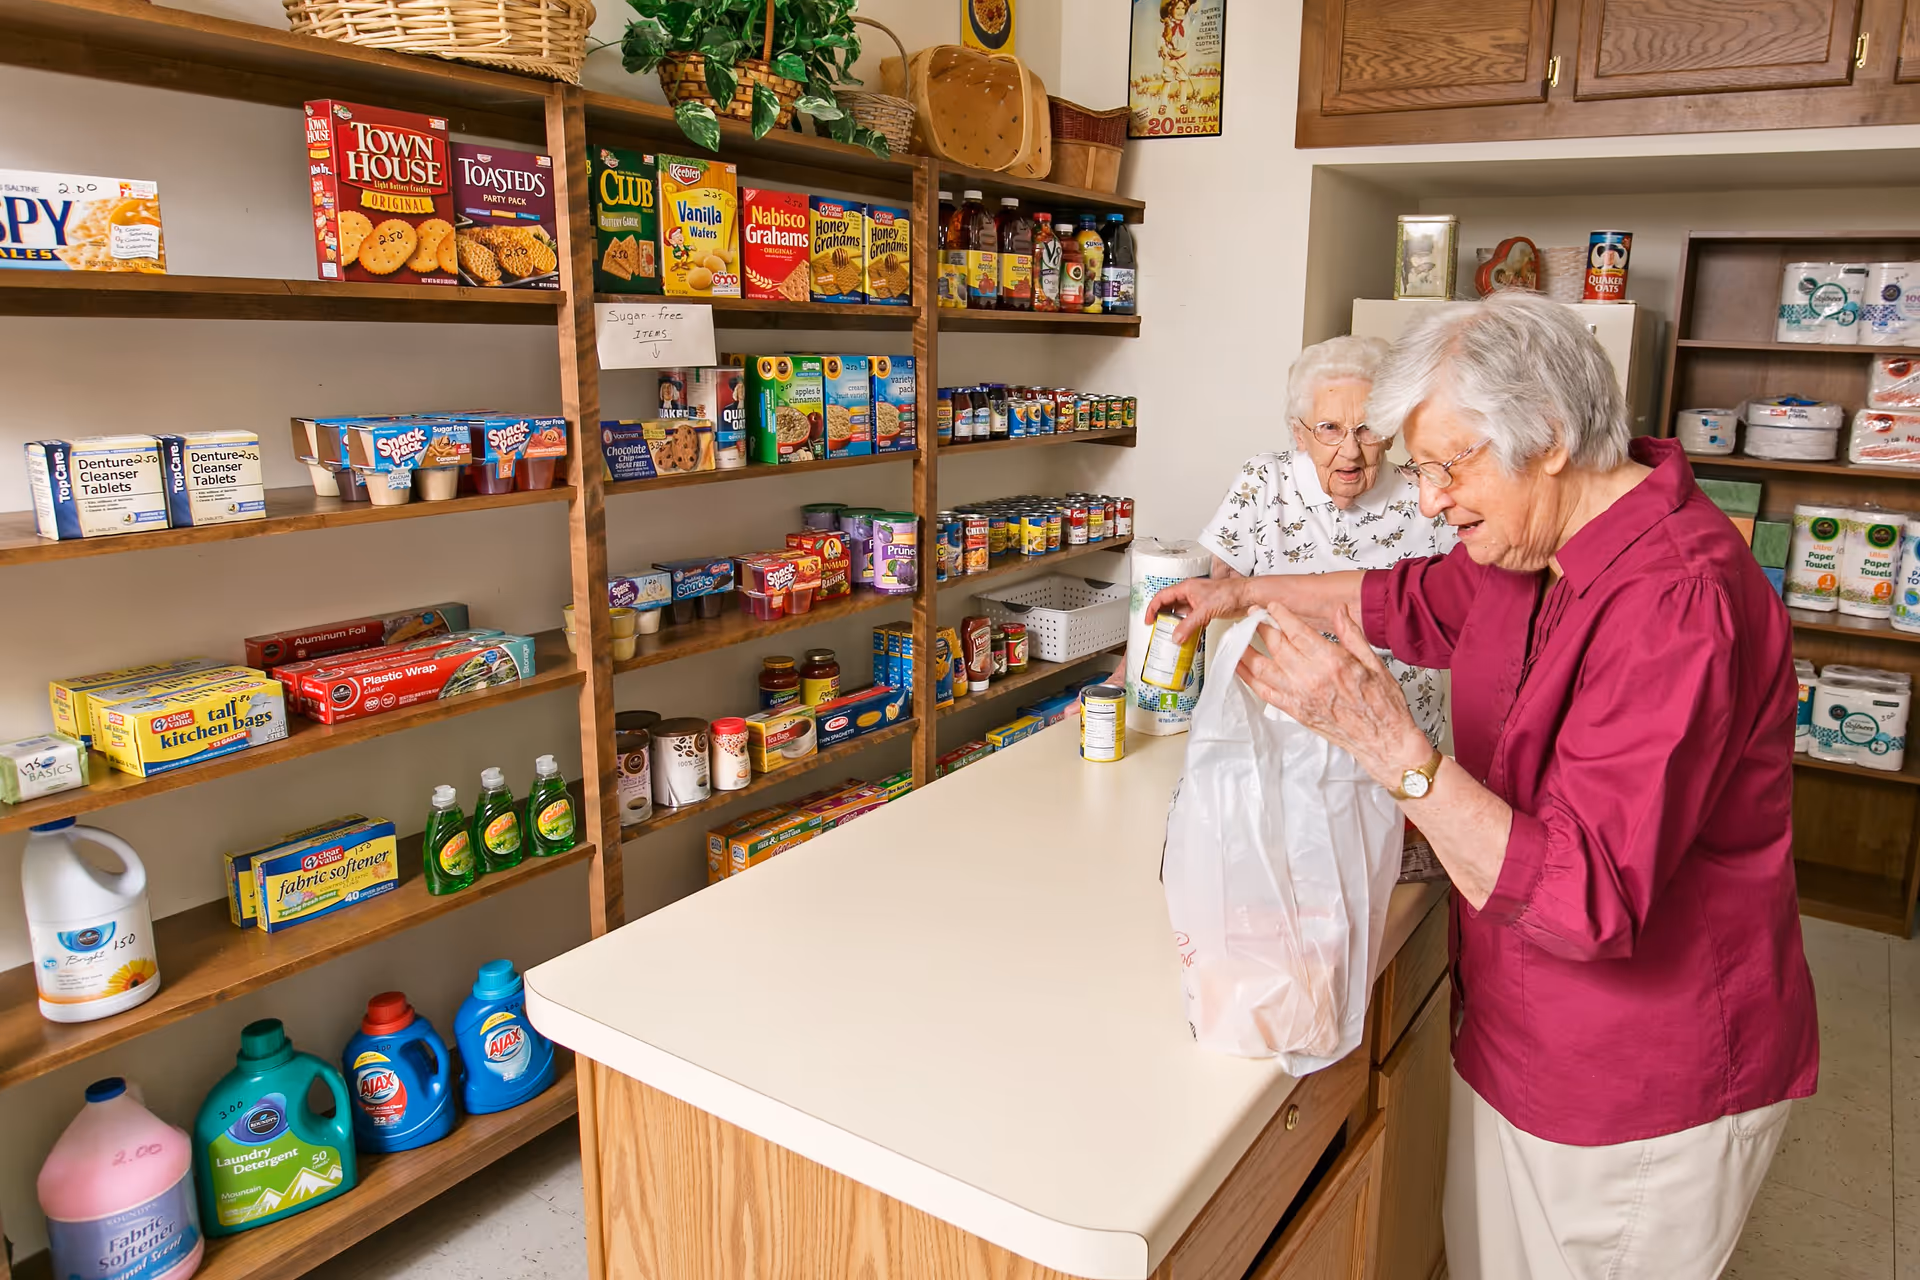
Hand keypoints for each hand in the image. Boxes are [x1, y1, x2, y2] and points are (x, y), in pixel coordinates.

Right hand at [1144, 576, 1246, 642]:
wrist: (1246, 596)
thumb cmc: (1229, 592)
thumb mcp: (1204, 610)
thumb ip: (1188, 625)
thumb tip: (1176, 637)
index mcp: (1186, 588)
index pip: (1162, 597)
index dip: (1152, 608)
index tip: (1148, 620)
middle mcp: (1190, 594)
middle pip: (1169, 605)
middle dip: (1161, 616)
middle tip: (1156, 628)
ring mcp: (1197, 602)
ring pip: (1180, 613)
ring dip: (1174, 623)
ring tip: (1169, 634)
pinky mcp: (1205, 610)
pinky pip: (1190, 619)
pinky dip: (1186, 627)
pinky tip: (1186, 635)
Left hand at [1235, 602, 1430, 789]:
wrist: (1382, 741)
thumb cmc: (1382, 705)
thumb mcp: (1374, 663)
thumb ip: (1352, 635)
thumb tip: (1340, 611)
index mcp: (1332, 662)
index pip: (1297, 632)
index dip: (1280, 616)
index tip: (1272, 607)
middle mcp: (1311, 679)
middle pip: (1276, 646)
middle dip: (1261, 626)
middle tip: (1253, 616)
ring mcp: (1300, 696)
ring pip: (1263, 668)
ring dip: (1246, 650)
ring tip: (1237, 637)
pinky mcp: (1295, 711)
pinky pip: (1264, 692)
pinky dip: (1248, 678)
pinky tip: (1240, 667)